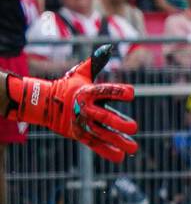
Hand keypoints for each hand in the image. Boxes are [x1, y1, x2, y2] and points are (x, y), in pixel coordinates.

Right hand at [4, 45, 137, 162]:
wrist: (44, 104)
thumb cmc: (68, 87)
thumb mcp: (80, 74)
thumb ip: (95, 63)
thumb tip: (107, 47)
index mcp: (87, 92)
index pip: (104, 91)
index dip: (118, 91)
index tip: (132, 93)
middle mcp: (85, 109)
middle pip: (104, 117)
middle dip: (119, 123)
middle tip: (134, 127)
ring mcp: (82, 123)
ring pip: (101, 134)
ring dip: (117, 141)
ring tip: (134, 148)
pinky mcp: (79, 134)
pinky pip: (94, 144)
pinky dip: (106, 151)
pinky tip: (120, 157)